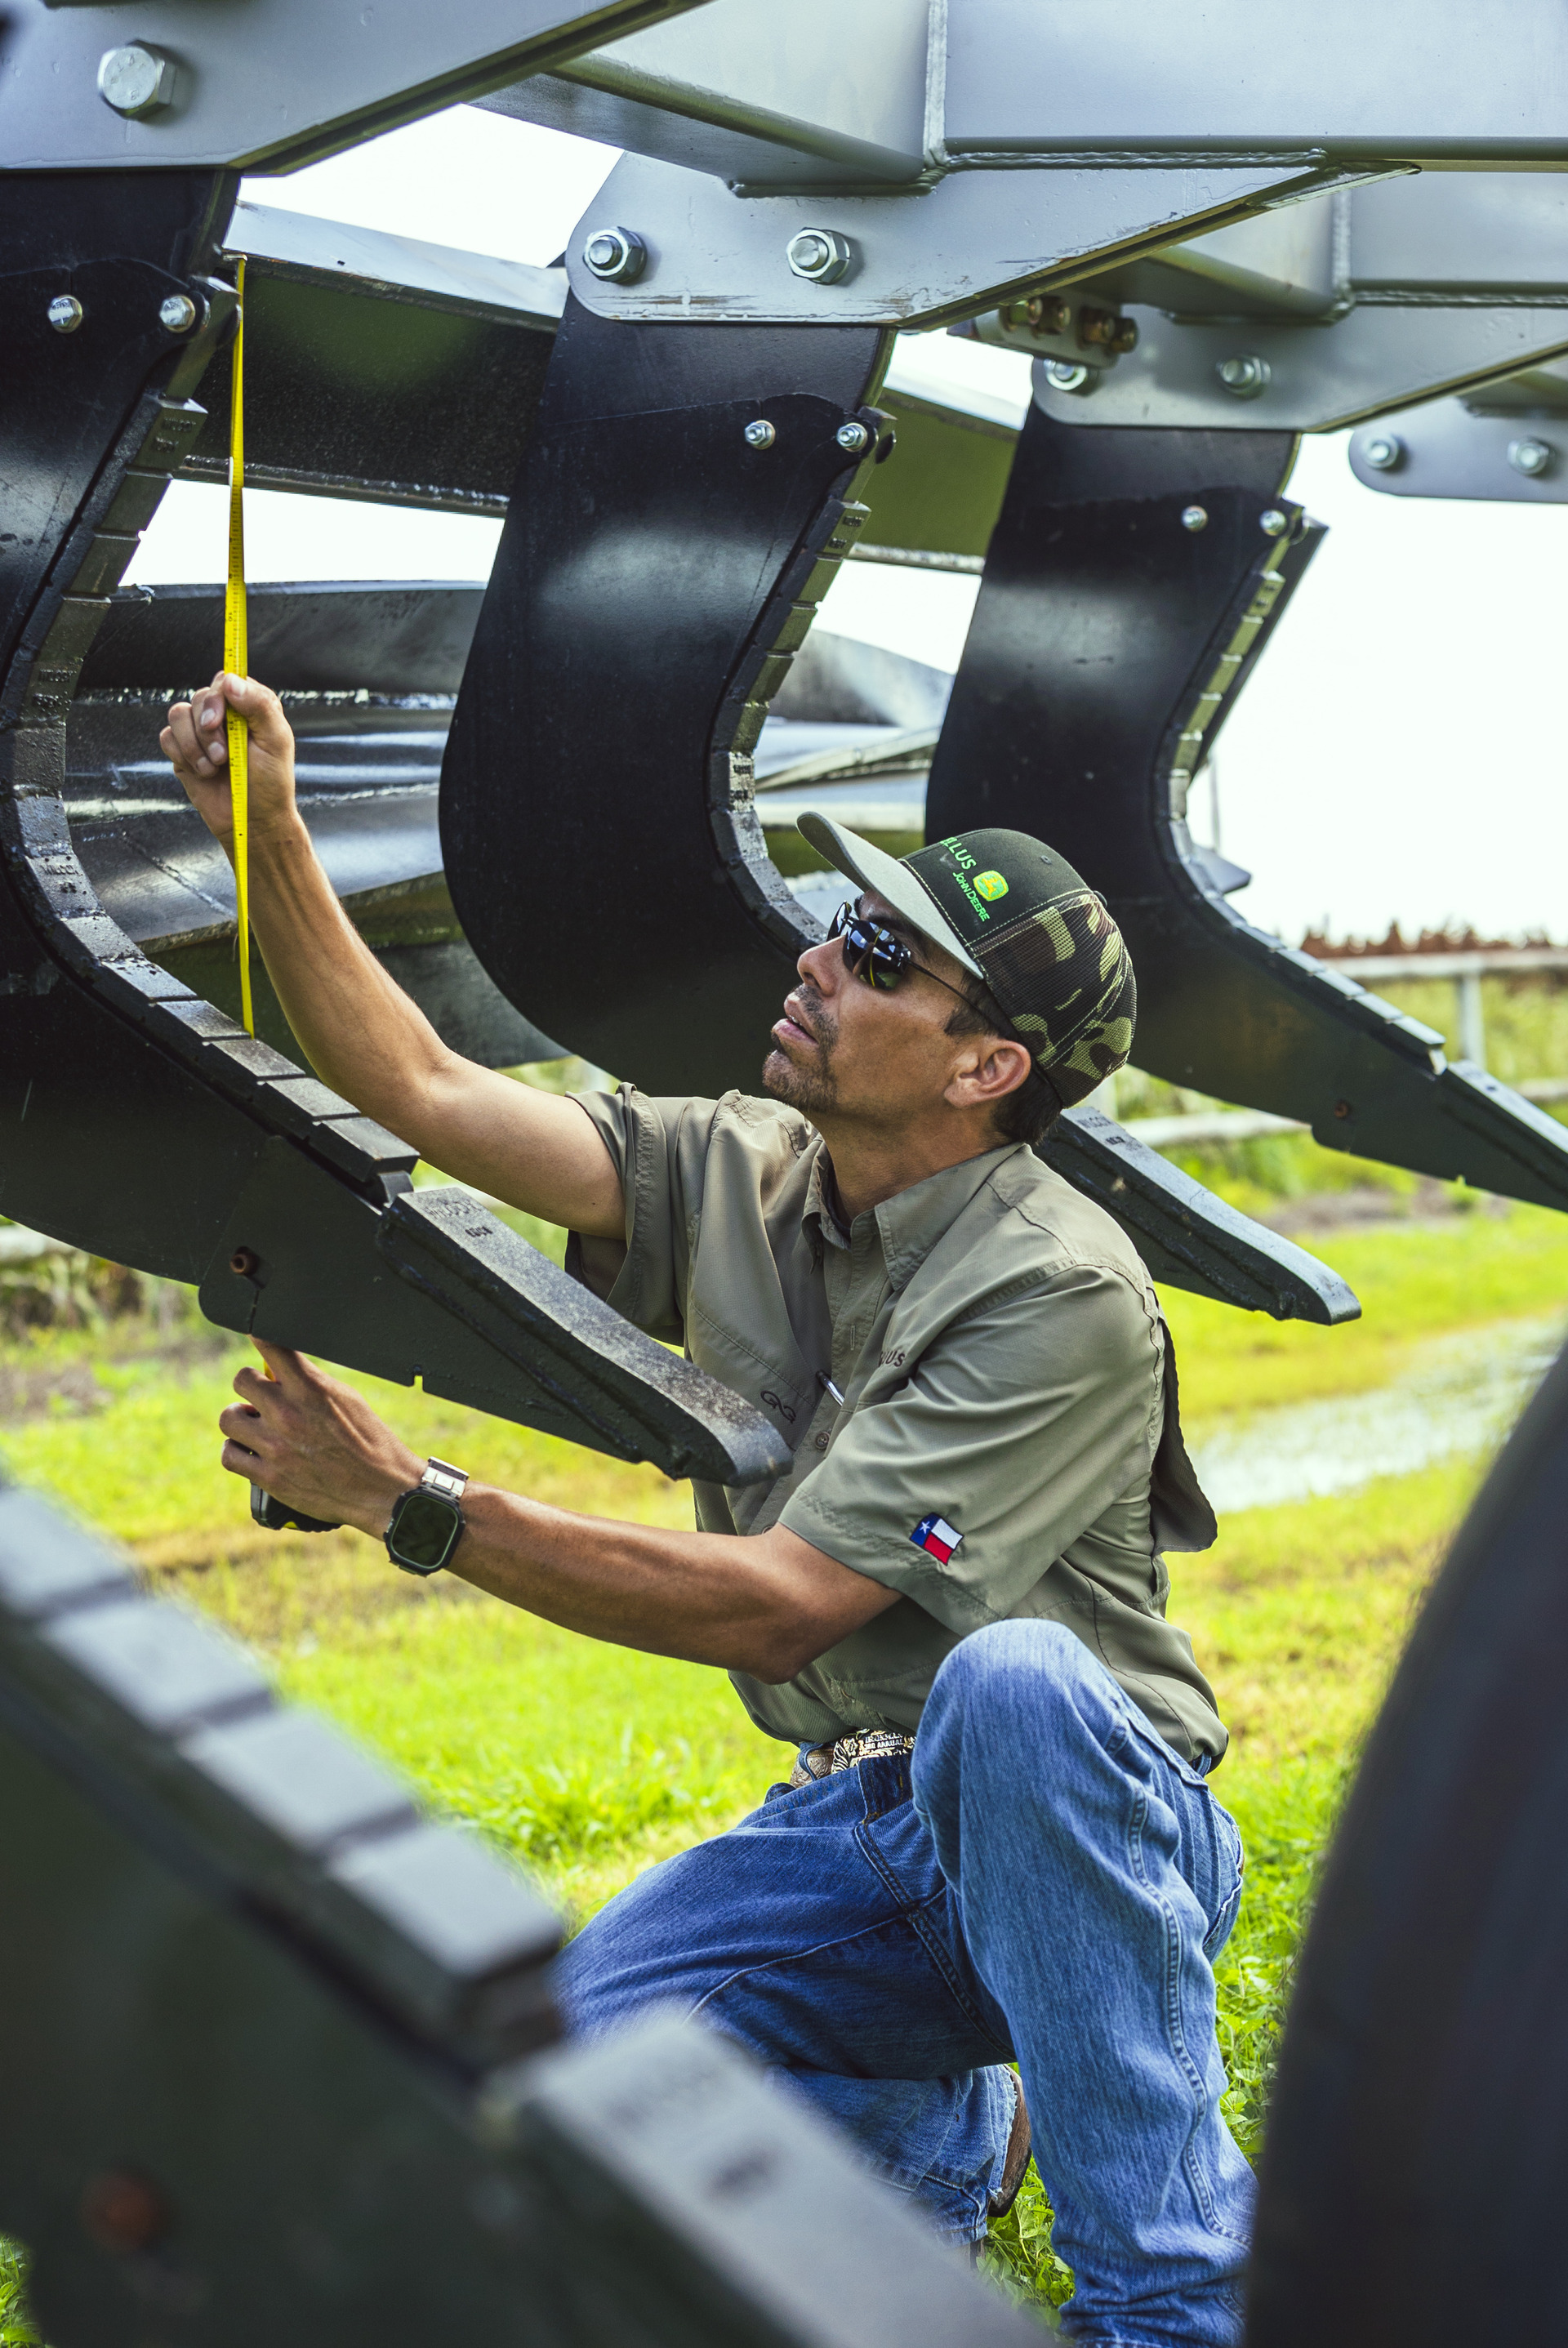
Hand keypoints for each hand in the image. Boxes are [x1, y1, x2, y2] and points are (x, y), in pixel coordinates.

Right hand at [162, 672, 299, 853]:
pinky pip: (167, 737)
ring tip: (214, 767)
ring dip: (194, 745)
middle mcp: (225, 716)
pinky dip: (182, 755)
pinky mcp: (184, 751)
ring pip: (178, 714)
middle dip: (207, 730)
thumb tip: (230, 680)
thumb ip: (259, 705)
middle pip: (200, 697)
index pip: (225, 681)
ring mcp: (201, 733)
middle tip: (223, 756)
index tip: (217, 721)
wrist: (252, 820)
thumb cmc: (270, 783)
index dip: (218, 697)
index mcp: (250, 707)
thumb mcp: (276, 741)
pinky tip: (202, 772)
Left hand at [220, 1341, 424, 1536]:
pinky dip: (237, 1452)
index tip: (256, 1334)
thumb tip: (282, 1370)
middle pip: (241, 1380)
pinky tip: (251, 1451)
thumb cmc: (370, 1442)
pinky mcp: (268, 1477)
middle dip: (253, 1385)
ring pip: (229, 1417)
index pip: (270, 1345)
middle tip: (265, 1396)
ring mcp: (274, 1447)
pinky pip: (228, 1455)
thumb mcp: (347, 1398)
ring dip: (242, 1419)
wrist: (382, 1490)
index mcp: (311, 1389)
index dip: (259, 1335)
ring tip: (257, 1426)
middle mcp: (288, 1414)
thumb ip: (311, 1382)